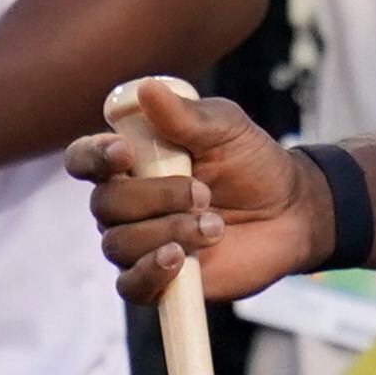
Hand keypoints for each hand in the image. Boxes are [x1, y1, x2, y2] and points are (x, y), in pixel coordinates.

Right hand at [64, 76, 332, 302]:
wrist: (290, 213)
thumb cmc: (252, 163)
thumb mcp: (225, 128)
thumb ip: (185, 115)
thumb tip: (146, 89)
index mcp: (131, 160)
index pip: (84, 159)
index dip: (93, 157)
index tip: (124, 154)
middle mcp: (127, 203)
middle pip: (104, 204)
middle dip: (153, 197)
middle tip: (203, 193)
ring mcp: (139, 243)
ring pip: (119, 243)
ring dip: (167, 231)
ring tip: (214, 225)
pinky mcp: (158, 281)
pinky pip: (130, 286)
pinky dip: (150, 272)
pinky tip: (179, 258)